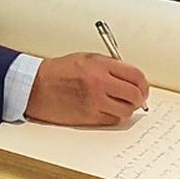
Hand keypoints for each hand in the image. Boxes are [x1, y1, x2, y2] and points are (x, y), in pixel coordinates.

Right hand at [25, 53, 148, 126]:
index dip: (143, 83)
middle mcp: (99, 83)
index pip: (136, 75)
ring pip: (126, 111)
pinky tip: (105, 108)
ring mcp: (95, 102)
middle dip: (139, 97)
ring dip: (126, 108)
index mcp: (100, 65)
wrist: (36, 86)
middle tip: (135, 97)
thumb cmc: (59, 71)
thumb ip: (110, 66)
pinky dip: (113, 115)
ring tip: (118, 103)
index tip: (142, 86)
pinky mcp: (89, 117)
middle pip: (135, 95)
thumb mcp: (86, 58)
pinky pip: (113, 120)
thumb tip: (131, 78)